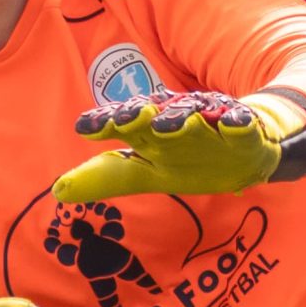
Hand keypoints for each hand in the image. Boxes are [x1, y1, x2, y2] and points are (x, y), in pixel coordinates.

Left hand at [52, 89, 305, 202]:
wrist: (246, 152)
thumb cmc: (190, 159)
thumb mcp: (148, 173)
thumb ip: (107, 178)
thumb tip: (58, 190)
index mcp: (152, 131)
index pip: (124, 124)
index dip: (105, 124)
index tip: (84, 128)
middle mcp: (178, 121)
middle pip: (156, 116)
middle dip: (140, 116)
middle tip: (125, 120)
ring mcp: (212, 123)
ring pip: (196, 117)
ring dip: (181, 120)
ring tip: (168, 126)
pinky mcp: (245, 130)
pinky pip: (242, 125)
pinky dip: (237, 123)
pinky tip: (232, 125)